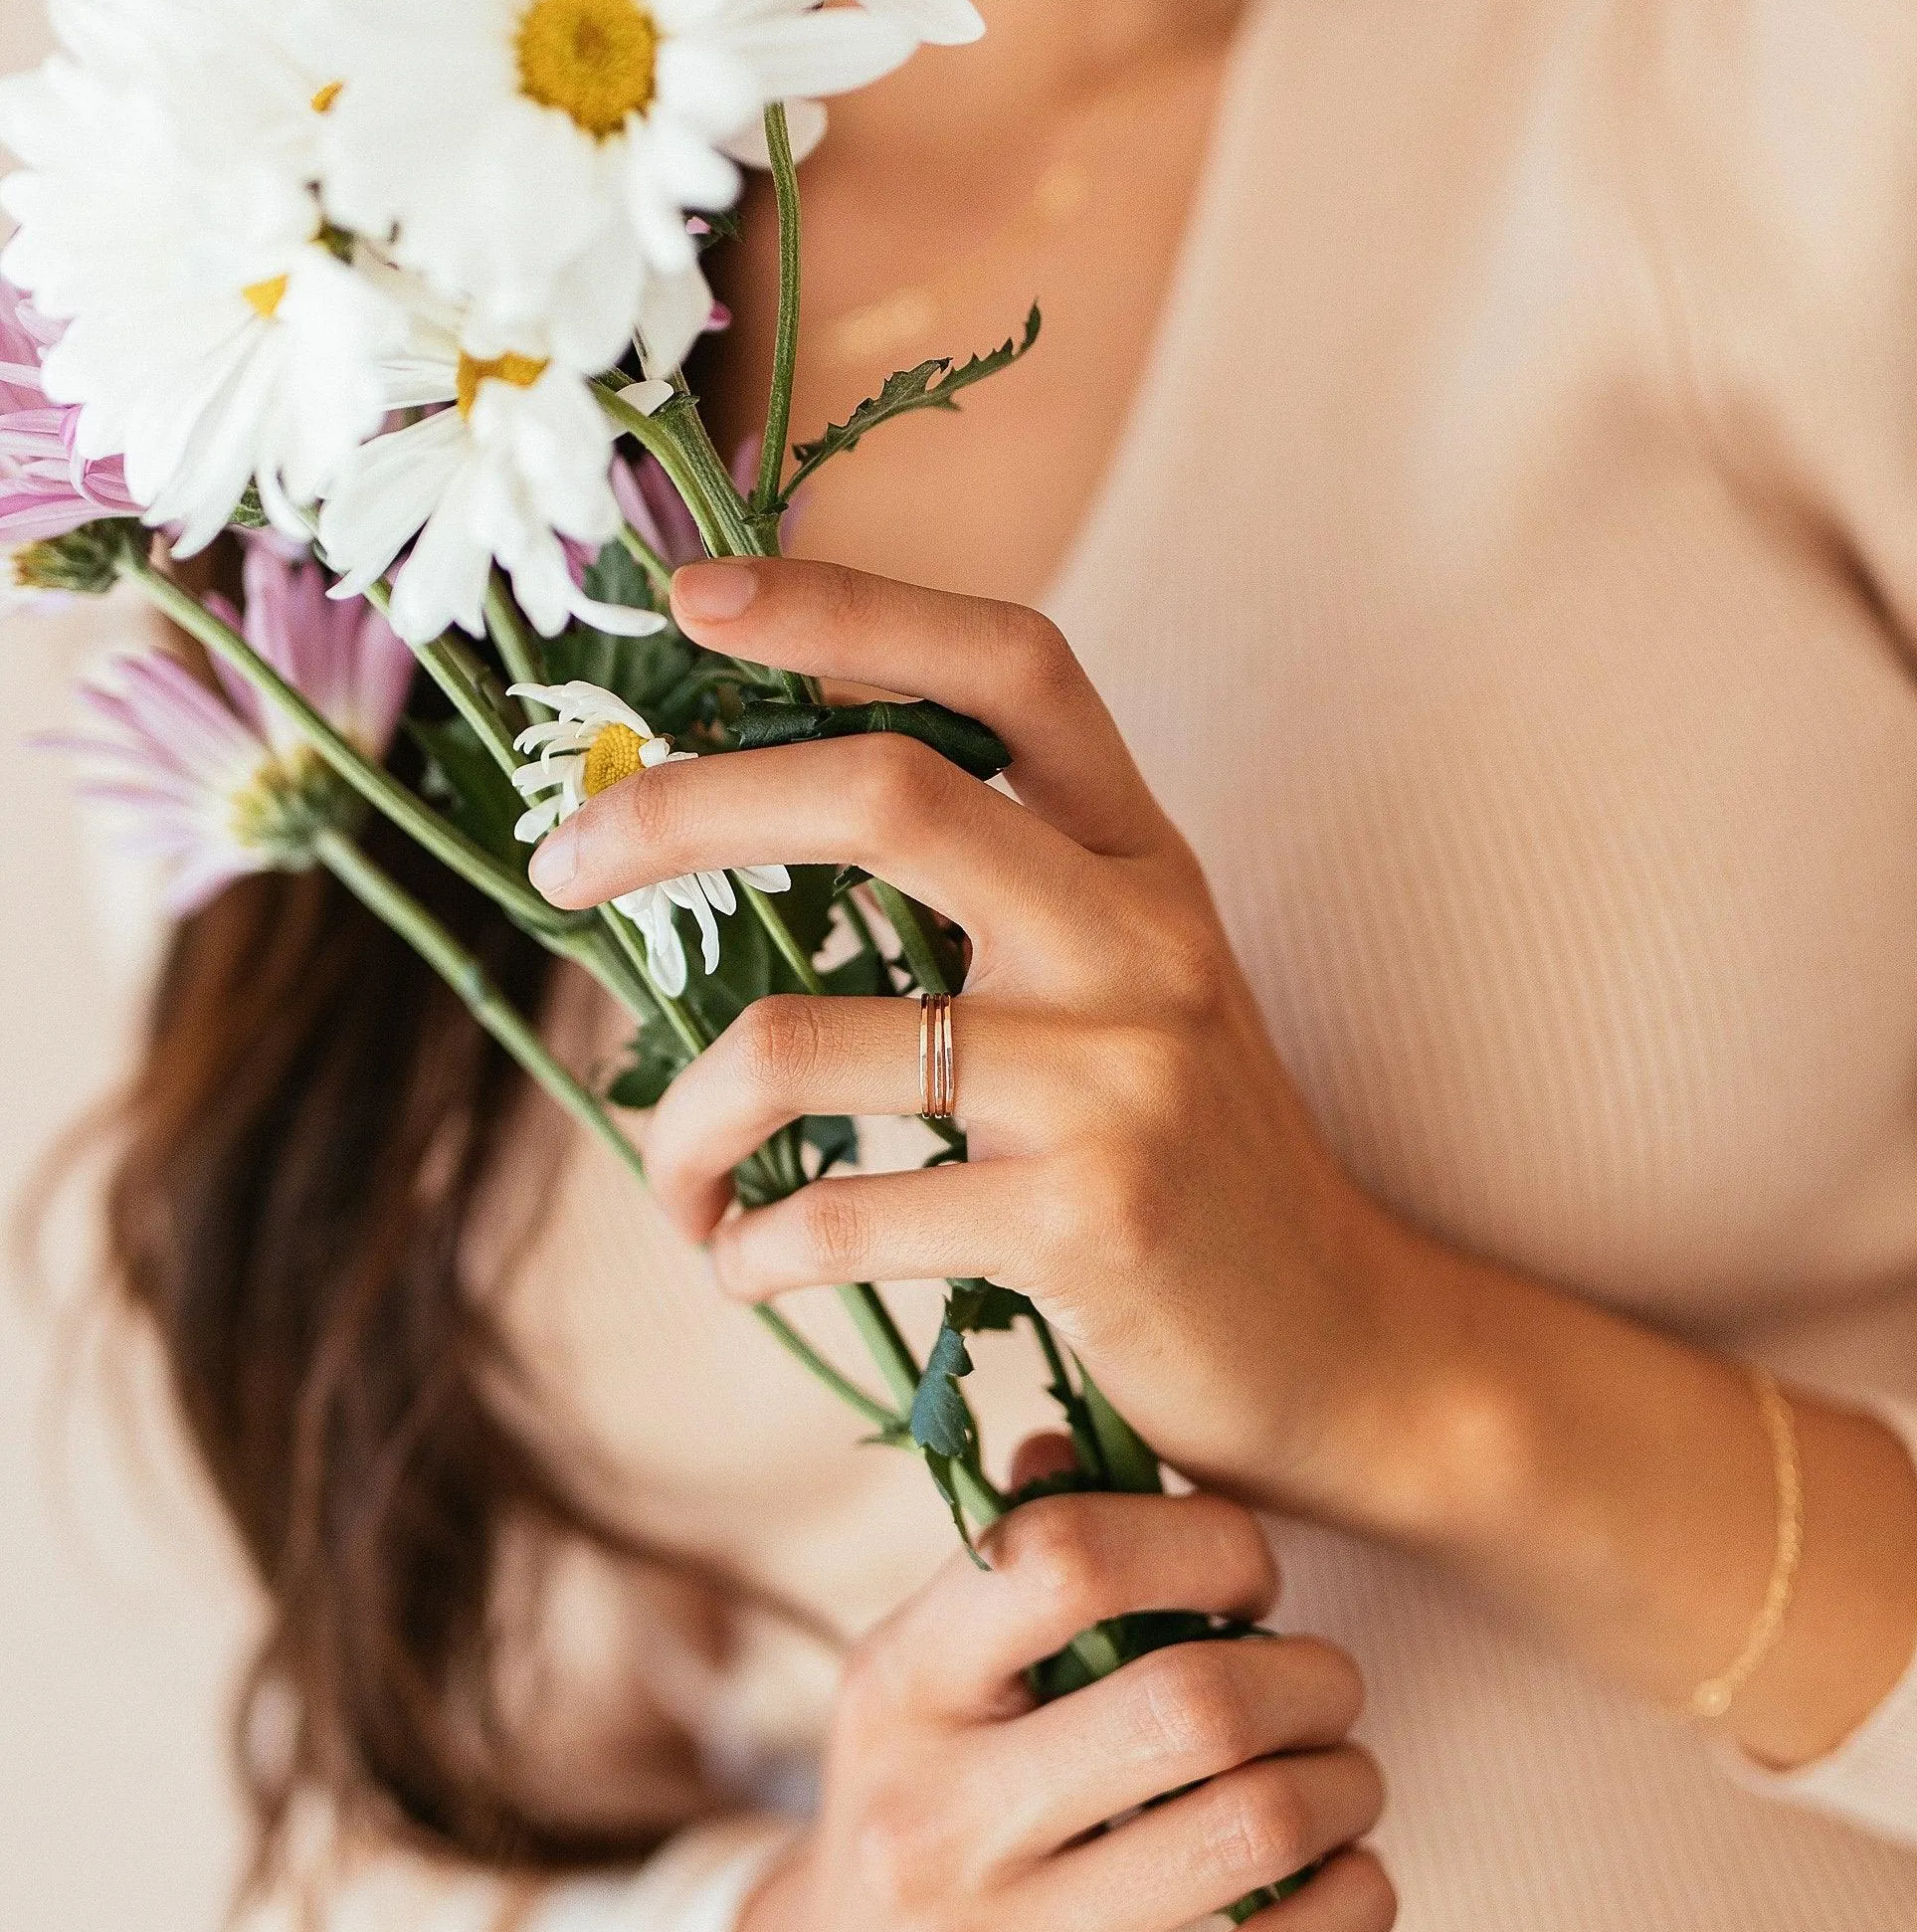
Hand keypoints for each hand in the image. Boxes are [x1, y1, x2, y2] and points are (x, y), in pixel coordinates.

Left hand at [529, 556, 1426, 1515]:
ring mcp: (1121, 1075)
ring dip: (683, 1124)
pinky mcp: (1090, 1217)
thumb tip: (758, 817)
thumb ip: (1001, 891)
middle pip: (884, 794)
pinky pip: (838, 1213)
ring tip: (675, 1179)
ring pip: (804, 1038)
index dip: (849, 606)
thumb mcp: (1126, 984)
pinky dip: (749, 1247)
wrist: (1339, 1335)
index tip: (693, 597)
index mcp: (1145, 856)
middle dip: (683, 811)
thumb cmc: (1188, 1152)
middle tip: (563, 864)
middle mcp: (1141, 935)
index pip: (1013, 666)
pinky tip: (746, 1261)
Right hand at [719, 1479, 1393, 1931]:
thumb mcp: (927, 1667)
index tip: (1246, 1573)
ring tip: (1343, 1775)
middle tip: (1325, 1682)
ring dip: (1345, 1785)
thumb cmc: (925, 1791)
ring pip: (1253, 1833)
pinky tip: (1346, 1877)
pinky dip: (1348, 1910)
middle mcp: (933, 1823)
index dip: (1201, 1538)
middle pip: (1192, 1702)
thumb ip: (1017, 1549)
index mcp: (899, 1687)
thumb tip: (1079, 1437)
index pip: (1063, 1557)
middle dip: (1312, 1675)